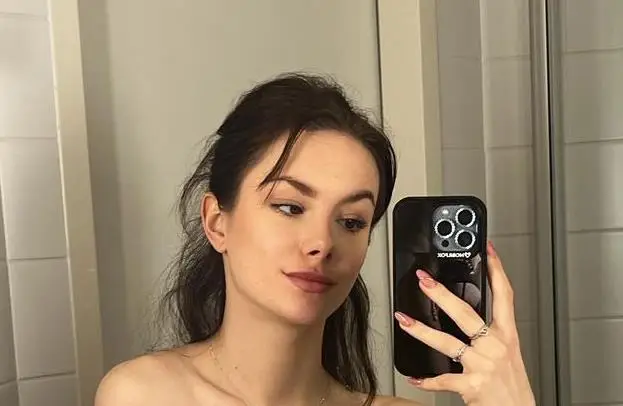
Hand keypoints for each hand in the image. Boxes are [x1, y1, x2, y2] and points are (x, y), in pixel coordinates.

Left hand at [393, 241, 534, 404]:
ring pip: (447, 342)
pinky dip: (427, 381)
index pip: (504, 296)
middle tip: (424, 281)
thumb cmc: (513, 389)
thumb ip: (490, 338)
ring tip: (404, 319)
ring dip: (421, 330)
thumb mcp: (508, 356)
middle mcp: (495, 347)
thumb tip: (470, 324)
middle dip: (442, 294)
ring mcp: (483, 365)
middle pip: (465, 313)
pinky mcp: (472, 385)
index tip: (488, 251)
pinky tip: (415, 377)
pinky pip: (443, 379)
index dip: (496, 271)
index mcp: (507, 336)